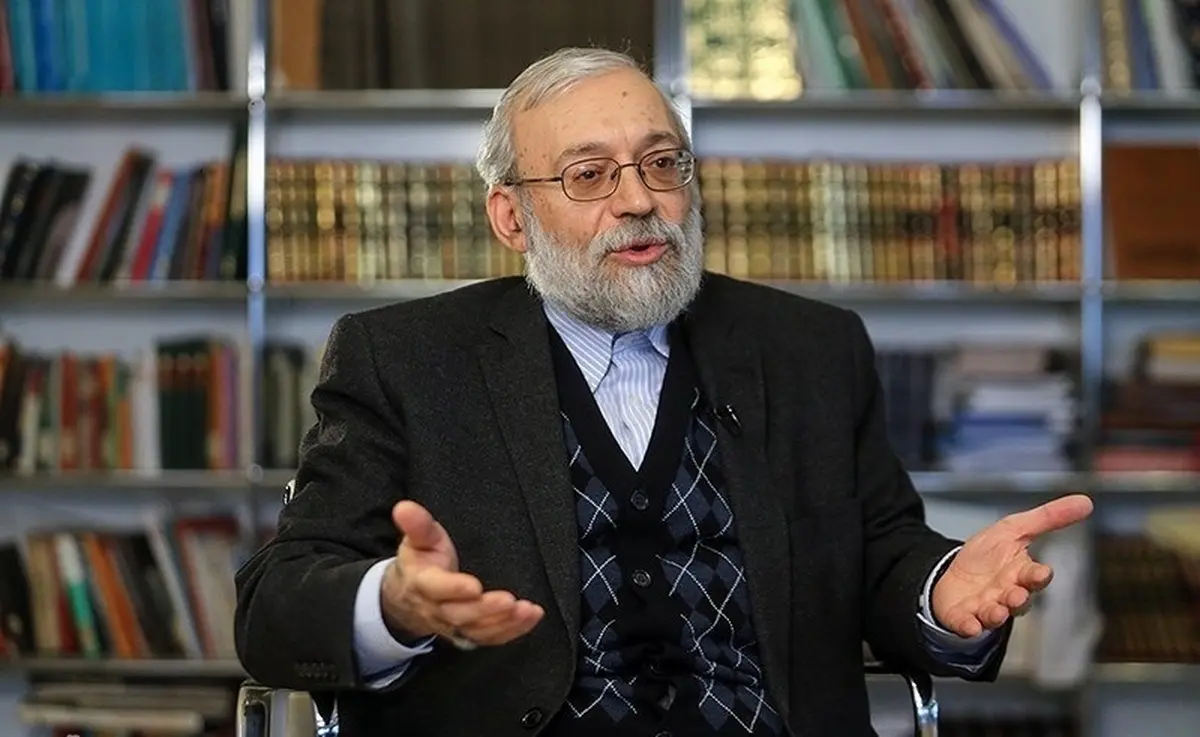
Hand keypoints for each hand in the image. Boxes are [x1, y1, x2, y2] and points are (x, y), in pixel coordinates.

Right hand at [380, 500, 543, 647]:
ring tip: (526, 611)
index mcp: (423, 583)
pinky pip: (489, 637)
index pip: (437, 588)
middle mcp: (437, 609)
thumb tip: (404, 507)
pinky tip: (530, 618)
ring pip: (477, 630)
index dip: (454, 589)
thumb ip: (417, 525)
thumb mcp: (417, 539)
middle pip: (461, 615)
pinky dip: (512, 630)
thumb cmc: (419, 562)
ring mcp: (453, 625)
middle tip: (510, 601)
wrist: (408, 597)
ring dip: (504, 623)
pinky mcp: (468, 633)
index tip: (475, 586)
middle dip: (486, 610)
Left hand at [931, 493, 1093, 637]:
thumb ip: (1048, 518)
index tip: (1041, 573)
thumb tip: (1086, 501)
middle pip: (1017, 600)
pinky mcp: (963, 618)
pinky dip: (969, 626)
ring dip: (996, 614)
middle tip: (1017, 595)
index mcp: (1020, 573)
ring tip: (996, 611)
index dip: (1038, 576)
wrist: (953, 573)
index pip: (1035, 576)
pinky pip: (967, 625)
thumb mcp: (1014, 529)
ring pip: (995, 615)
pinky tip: (969, 625)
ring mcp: (985, 608)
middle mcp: (1006, 594)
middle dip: (1018, 598)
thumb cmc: (989, 555)